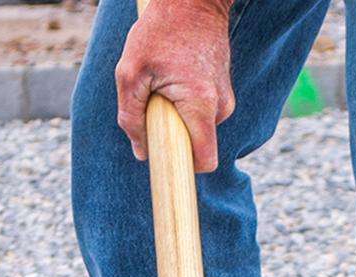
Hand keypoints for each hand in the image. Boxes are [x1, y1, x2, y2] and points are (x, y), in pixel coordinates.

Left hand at [115, 0, 234, 172]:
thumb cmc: (159, 30)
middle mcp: (221, 107)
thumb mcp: (130, 71)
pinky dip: (184, 103)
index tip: (168, 165)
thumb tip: (141, 152)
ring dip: (177, 116)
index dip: (185, 168)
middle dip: (173, 134)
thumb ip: (131, 117)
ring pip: (197, 127)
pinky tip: (175, 76)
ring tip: (165, 82)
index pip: (204, 161)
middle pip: (196, 144)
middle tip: (156, 103)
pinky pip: (201, 112)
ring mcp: (225, 98)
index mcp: (201, 106)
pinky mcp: (223, 90)